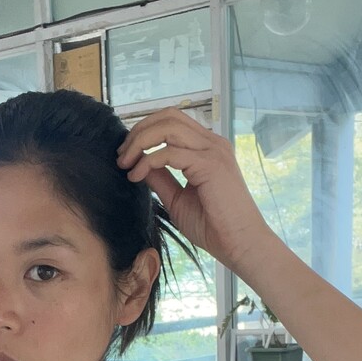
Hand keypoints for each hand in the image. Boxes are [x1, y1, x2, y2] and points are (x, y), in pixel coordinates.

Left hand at [116, 109, 273, 273]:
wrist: (240, 244)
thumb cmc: (213, 226)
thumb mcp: (177, 198)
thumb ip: (161, 178)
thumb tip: (140, 164)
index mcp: (207, 148)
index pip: (172, 121)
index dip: (145, 131)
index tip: (126, 155)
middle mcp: (212, 143)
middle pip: (168, 116)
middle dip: (139, 132)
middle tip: (121, 156)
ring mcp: (213, 150)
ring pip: (167, 127)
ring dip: (139, 142)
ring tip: (125, 164)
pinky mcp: (210, 164)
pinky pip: (169, 152)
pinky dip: (148, 161)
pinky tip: (137, 176)